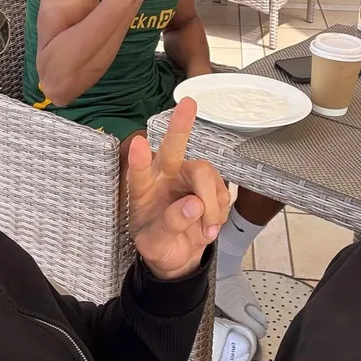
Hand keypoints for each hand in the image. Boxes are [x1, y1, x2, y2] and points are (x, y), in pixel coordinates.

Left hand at [128, 98, 230, 279]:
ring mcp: (187, 178)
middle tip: (188, 105)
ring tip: (206, 231)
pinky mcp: (209, 185)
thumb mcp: (155, 246)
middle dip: (180, 126)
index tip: (139, 143)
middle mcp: (165, 176)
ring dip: (211, 205)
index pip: (139, 172)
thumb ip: (170, 226)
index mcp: (143, 189)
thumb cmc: (159, 245)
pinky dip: (220, 212)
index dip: (140, 159)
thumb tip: (194, 204)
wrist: (178, 255)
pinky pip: (222, 191)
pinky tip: (210, 224)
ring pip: (205, 174)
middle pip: (173, 150)